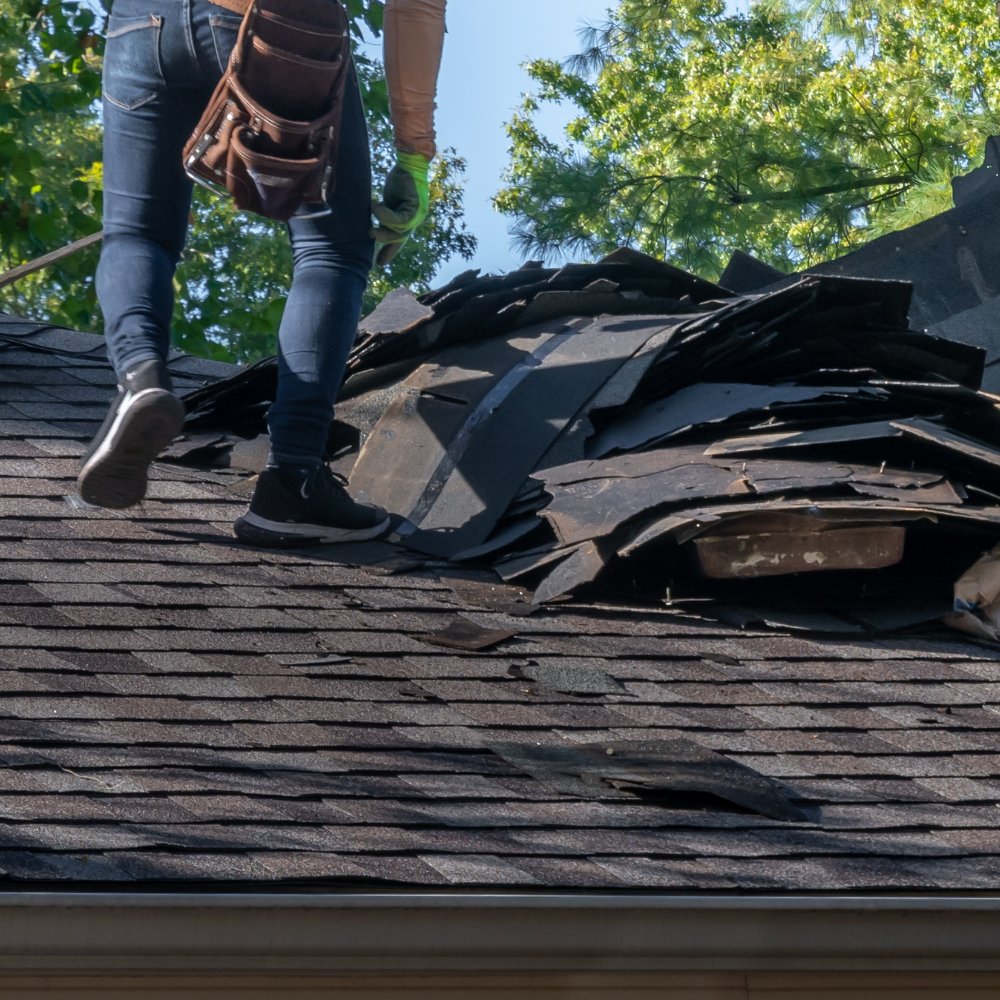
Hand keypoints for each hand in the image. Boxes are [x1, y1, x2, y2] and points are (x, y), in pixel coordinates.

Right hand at [370, 151, 430, 265]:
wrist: (409, 163)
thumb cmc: (399, 180)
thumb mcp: (388, 202)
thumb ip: (384, 216)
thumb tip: (371, 229)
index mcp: (408, 220)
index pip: (399, 240)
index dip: (389, 252)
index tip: (379, 264)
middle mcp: (415, 220)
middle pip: (399, 238)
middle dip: (385, 241)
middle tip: (370, 234)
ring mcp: (418, 215)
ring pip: (400, 231)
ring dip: (383, 226)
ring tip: (371, 216)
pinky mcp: (416, 207)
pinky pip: (401, 220)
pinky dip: (386, 215)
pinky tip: (376, 207)